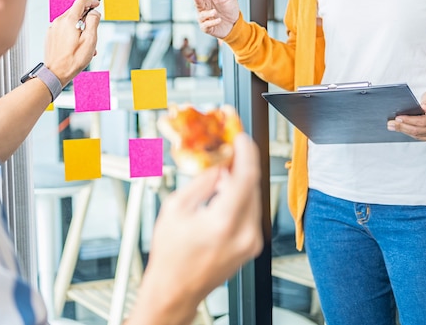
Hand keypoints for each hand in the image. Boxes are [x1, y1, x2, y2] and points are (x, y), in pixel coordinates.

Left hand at [44, 0, 100, 85]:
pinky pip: (63, 29)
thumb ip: (93, 22)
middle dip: (86, 18)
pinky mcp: (50, 36)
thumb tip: (94, 12)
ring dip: (79, 28)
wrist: (55, 73)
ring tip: (86, 44)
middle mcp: (59, 22)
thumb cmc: (73, 60)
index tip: (97, 4)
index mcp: (69, 21)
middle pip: (75, 12)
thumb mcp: (90, 40)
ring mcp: (53, 29)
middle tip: (93, 30)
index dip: (91, 2)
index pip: (80, 3)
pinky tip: (76, 46)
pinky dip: (71, 33)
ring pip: (70, 22)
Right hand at [128, 133, 262, 324]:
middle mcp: (243, 233)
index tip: (241, 138)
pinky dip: (241, 196)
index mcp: (223, 222)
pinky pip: (251, 211)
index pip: (246, 177)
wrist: (176, 288)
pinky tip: (226, 190)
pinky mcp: (251, 246)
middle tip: (231, 148)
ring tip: (224, 169)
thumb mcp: (175, 208)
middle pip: (253, 185)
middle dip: (243, 163)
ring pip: (254, 197)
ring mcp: (251, 242)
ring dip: (242, 179)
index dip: (245, 152)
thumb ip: (201, 183)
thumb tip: (217, 166)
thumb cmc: (170, 255)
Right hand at [193, 0, 240, 38]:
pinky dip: (212, 22)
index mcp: (207, 0)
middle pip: (197, 4)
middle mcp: (204, 9)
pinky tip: (219, 20)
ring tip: (215, 12)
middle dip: (196, 0)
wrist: (235, 23)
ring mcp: (205, 19)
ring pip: (201, 15)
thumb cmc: (230, 9)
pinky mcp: (207, 28)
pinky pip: (206, 25)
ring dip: (207, 13)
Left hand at [388, 89, 425, 141]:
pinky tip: (404, 130)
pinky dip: (411, 134)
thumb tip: (423, 107)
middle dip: (402, 127)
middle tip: (391, 124)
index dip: (408, 121)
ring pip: (419, 136)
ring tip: (394, 127)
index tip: (397, 118)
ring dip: (405, 132)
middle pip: (418, 130)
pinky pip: (422, 138)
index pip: (421, 121)